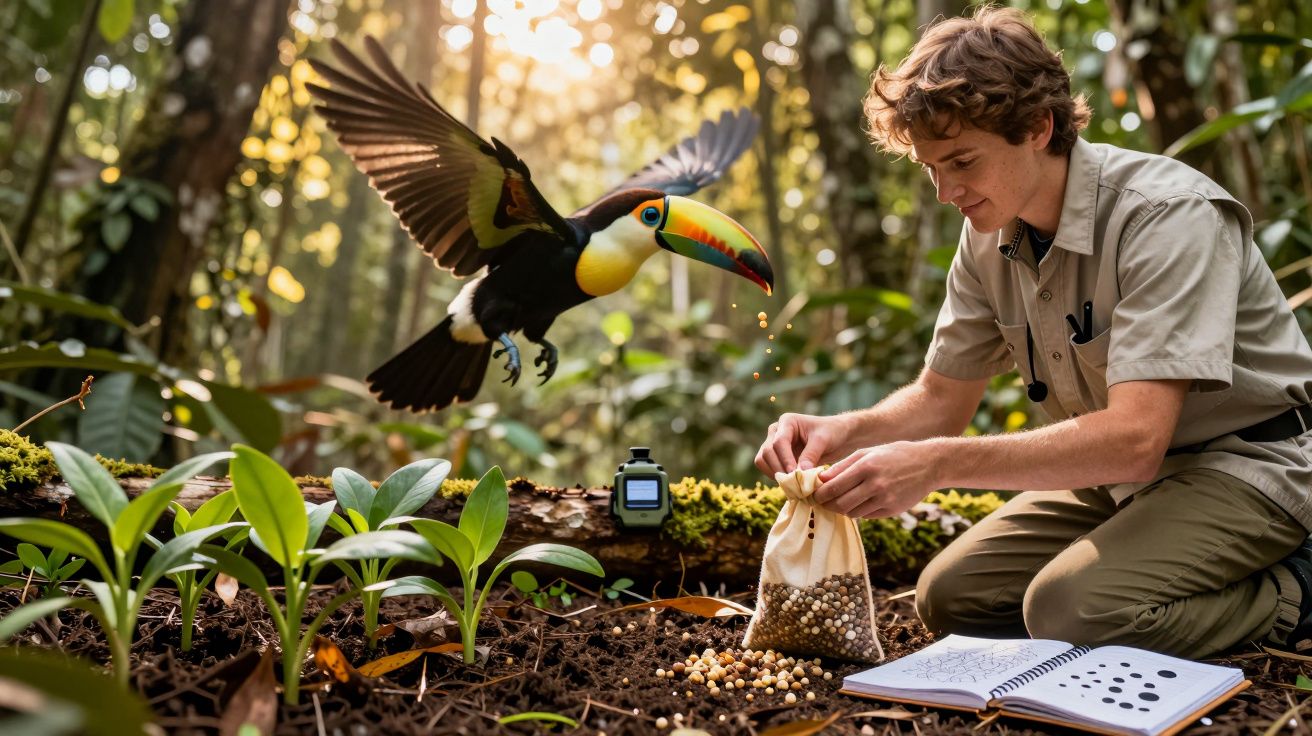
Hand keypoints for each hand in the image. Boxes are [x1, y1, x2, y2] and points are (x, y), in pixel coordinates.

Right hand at [755, 412, 851, 475]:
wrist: (839, 436)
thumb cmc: (833, 432)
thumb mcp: (823, 441)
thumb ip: (811, 455)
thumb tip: (799, 473)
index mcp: (787, 422)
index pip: (779, 442)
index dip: (785, 459)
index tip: (794, 474)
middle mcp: (776, 431)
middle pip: (767, 452)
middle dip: (778, 469)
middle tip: (793, 483)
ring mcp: (774, 444)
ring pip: (762, 461)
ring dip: (774, 474)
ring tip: (792, 484)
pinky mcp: (777, 456)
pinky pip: (768, 468)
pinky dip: (776, 477)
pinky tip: (791, 482)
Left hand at [813, 441, 939, 518]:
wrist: (929, 464)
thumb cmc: (894, 455)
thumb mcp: (868, 452)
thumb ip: (843, 465)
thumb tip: (821, 479)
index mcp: (866, 466)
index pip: (833, 487)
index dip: (820, 494)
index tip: (814, 495)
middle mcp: (875, 484)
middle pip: (840, 504)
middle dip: (827, 505)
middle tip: (821, 503)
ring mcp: (885, 499)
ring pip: (852, 513)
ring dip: (842, 509)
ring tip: (838, 502)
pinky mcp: (893, 510)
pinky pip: (867, 516)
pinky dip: (859, 511)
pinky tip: (858, 503)